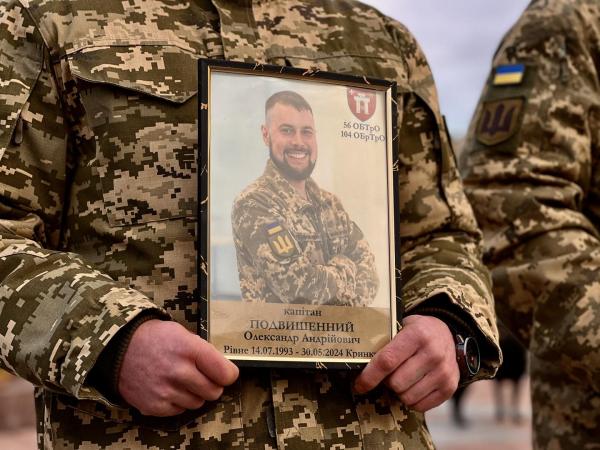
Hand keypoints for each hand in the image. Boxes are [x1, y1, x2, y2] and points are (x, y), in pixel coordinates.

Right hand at [118, 320, 238, 416]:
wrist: (120, 349)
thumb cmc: (155, 338)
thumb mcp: (182, 333)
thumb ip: (203, 351)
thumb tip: (223, 369)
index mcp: (189, 349)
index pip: (225, 373)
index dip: (229, 374)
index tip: (225, 373)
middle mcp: (179, 372)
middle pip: (214, 391)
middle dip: (212, 384)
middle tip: (202, 376)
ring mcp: (166, 391)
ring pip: (198, 403)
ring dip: (195, 394)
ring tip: (182, 380)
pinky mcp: (155, 406)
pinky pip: (180, 410)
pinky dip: (178, 402)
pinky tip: (169, 388)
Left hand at [354, 315, 458, 411]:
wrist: (448, 335)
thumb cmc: (417, 331)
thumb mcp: (402, 326)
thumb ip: (384, 340)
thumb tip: (357, 361)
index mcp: (417, 335)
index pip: (387, 361)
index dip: (370, 376)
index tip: (359, 384)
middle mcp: (433, 353)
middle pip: (396, 383)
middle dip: (386, 381)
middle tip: (389, 374)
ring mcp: (444, 371)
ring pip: (407, 396)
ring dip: (399, 391)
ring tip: (402, 378)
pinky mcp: (450, 387)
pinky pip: (420, 406)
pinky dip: (411, 400)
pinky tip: (413, 386)